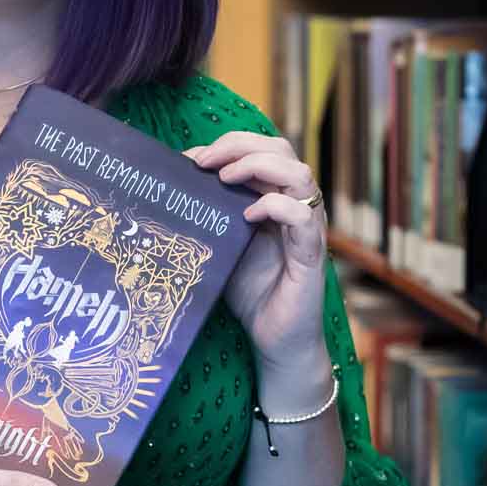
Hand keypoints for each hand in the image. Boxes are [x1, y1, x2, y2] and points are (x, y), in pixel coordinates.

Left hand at [186, 132, 329, 383]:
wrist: (274, 340)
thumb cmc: (250, 290)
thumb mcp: (223, 243)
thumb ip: (210, 212)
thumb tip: (175, 180)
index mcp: (276, 197)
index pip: (264, 148)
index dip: (230, 144)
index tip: (193, 157)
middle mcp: (296, 206)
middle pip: (283, 150)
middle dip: (241, 146)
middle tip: (206, 160)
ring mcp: (308, 228)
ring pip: (299, 174)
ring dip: (259, 166)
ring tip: (226, 179)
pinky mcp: (311, 255)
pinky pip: (303, 217)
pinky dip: (275, 206)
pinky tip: (247, 216)